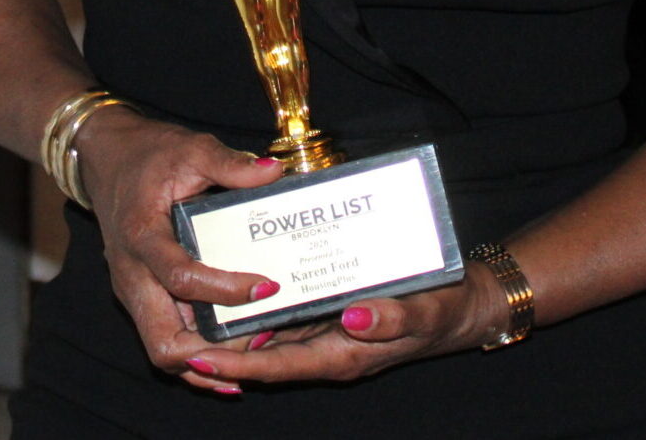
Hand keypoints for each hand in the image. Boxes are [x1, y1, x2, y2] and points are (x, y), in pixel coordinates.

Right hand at [72, 107, 289, 393]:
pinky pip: (164, 337)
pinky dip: (196, 354)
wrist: (106, 157)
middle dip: (212, 354)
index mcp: (142, 236)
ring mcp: (133, 290)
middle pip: (162, 342)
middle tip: (259, 339)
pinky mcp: (140, 296)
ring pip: (162, 349)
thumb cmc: (149, 155)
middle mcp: (132, 274)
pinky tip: (232, 353)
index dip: (226, 289)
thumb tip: (273, 172)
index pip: (181, 278)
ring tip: (253, 352)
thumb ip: (230, 164)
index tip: (267, 286)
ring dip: (205, 361)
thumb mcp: (190, 148)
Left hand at [179, 262, 510, 389]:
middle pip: (264, 353)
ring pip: (275, 332)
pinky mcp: (334, 313)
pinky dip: (268, 304)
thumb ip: (392, 317)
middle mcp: (329, 347)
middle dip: (223, 347)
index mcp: (342, 355)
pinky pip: (293, 313)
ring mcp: (330, 331)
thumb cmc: (446, 311)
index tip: (198, 357)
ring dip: (239, 323)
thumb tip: (352, 317)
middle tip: (179, 328)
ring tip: (197, 303)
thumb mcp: (424, 313)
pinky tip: (246, 281)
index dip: (235, 365)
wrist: (466, 305)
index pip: (276, 366)